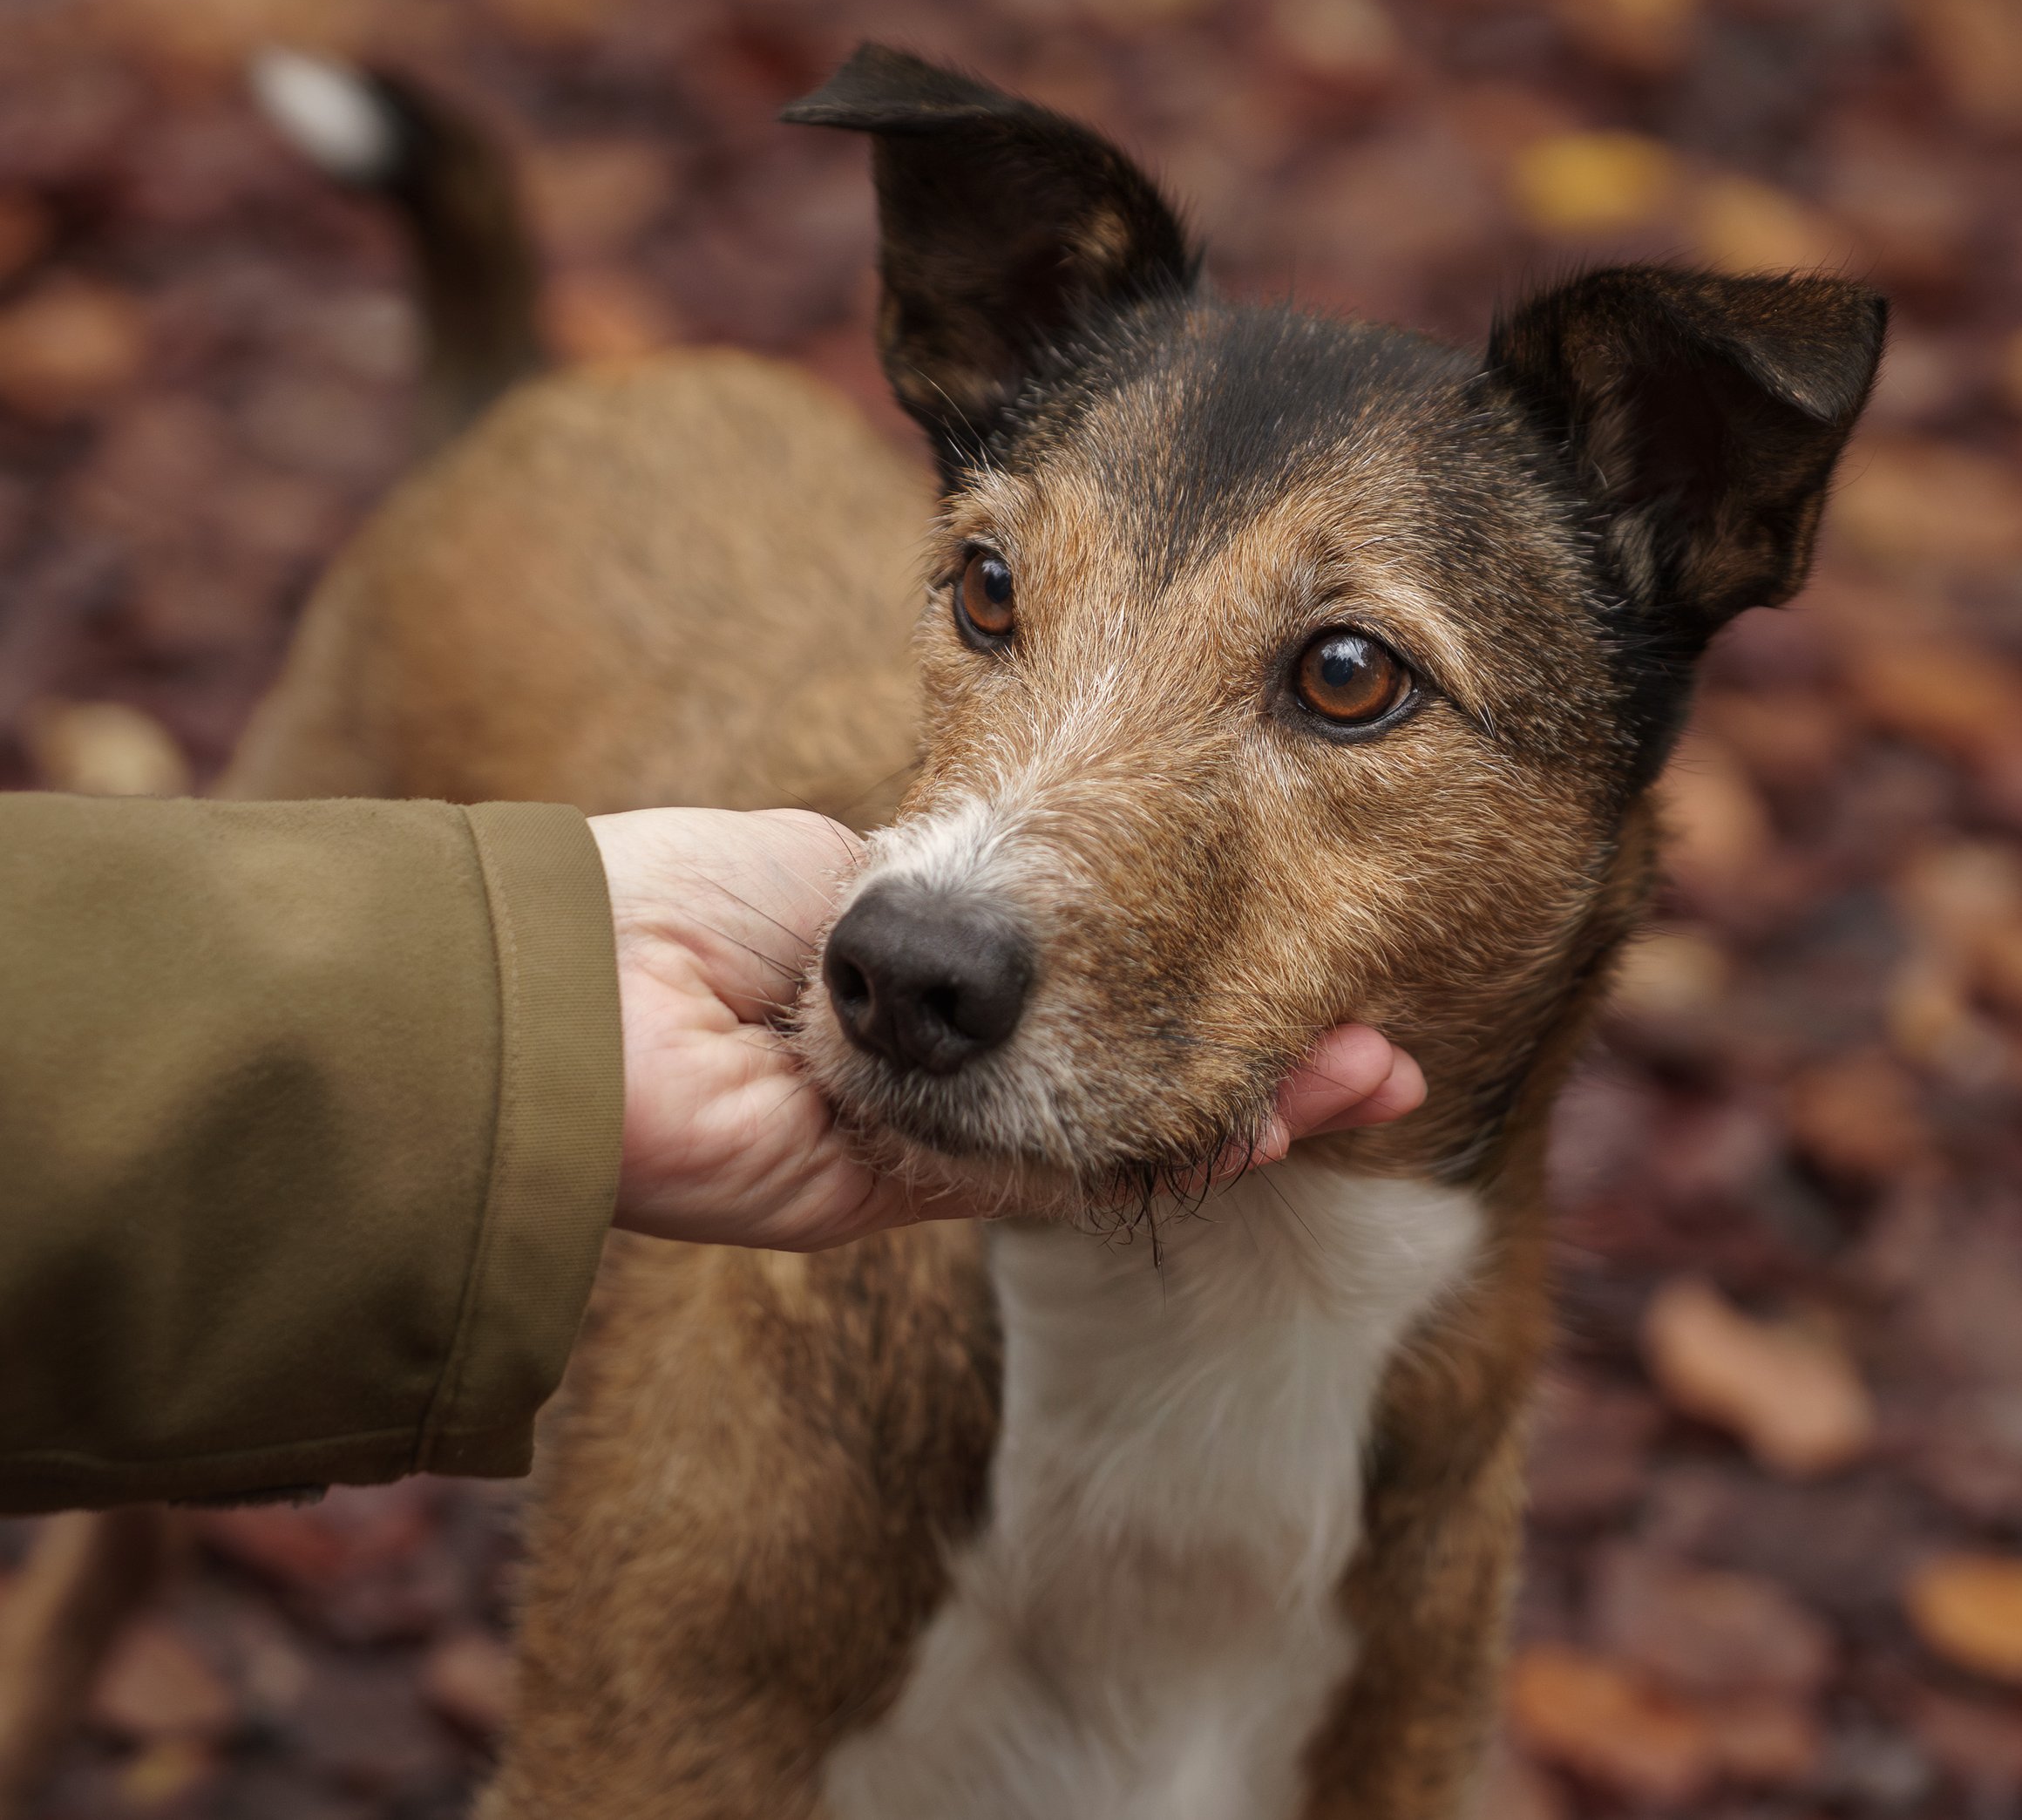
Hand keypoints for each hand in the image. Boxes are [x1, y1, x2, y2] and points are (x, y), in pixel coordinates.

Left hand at [590, 808, 1428, 1251]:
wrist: (591, 990)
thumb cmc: (703, 890)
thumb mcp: (876, 871)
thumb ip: (976, 923)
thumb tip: (1070, 936)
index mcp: (931, 971)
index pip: (1110, 976)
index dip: (1216, 953)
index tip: (1310, 922)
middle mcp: (949, 1059)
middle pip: (1140, 1058)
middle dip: (1268, 1040)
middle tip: (1385, 1039)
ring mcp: (942, 1134)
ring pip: (1130, 1123)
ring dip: (1256, 1099)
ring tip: (1374, 1073)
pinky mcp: (921, 1196)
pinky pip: (1074, 1182)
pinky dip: (1179, 1153)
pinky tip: (1274, 1119)